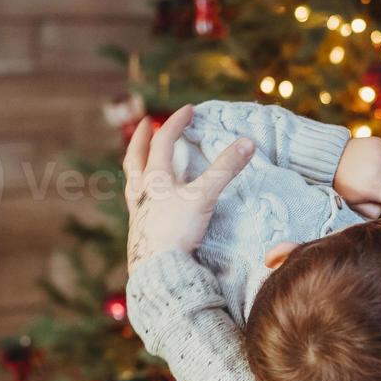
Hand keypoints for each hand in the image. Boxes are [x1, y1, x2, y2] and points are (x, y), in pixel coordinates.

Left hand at [122, 104, 254, 269]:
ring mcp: (137, 212)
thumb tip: (248, 142)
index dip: (176, 122)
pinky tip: (148, 199)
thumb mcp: (203, 197)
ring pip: (132, 180)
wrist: (157, 271)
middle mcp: (141, 191)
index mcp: (154, 178)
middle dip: (141, 138)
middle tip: (145, 124)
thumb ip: (225, 170)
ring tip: (141, 158)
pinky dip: (141, 191)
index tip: (189, 109)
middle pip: (135, 157)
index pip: (164, 141)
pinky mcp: (139, 230)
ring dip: (137, 164)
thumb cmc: (176, 231)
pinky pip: (136, 203)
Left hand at [333, 136, 380, 218]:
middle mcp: (379, 171)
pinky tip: (374, 160)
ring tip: (374, 170)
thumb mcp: (354, 203)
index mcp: (372, 188)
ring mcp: (380, 155)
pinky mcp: (380, 144)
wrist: (330, 158)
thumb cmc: (343, 184)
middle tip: (377, 181)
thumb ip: (372, 211)